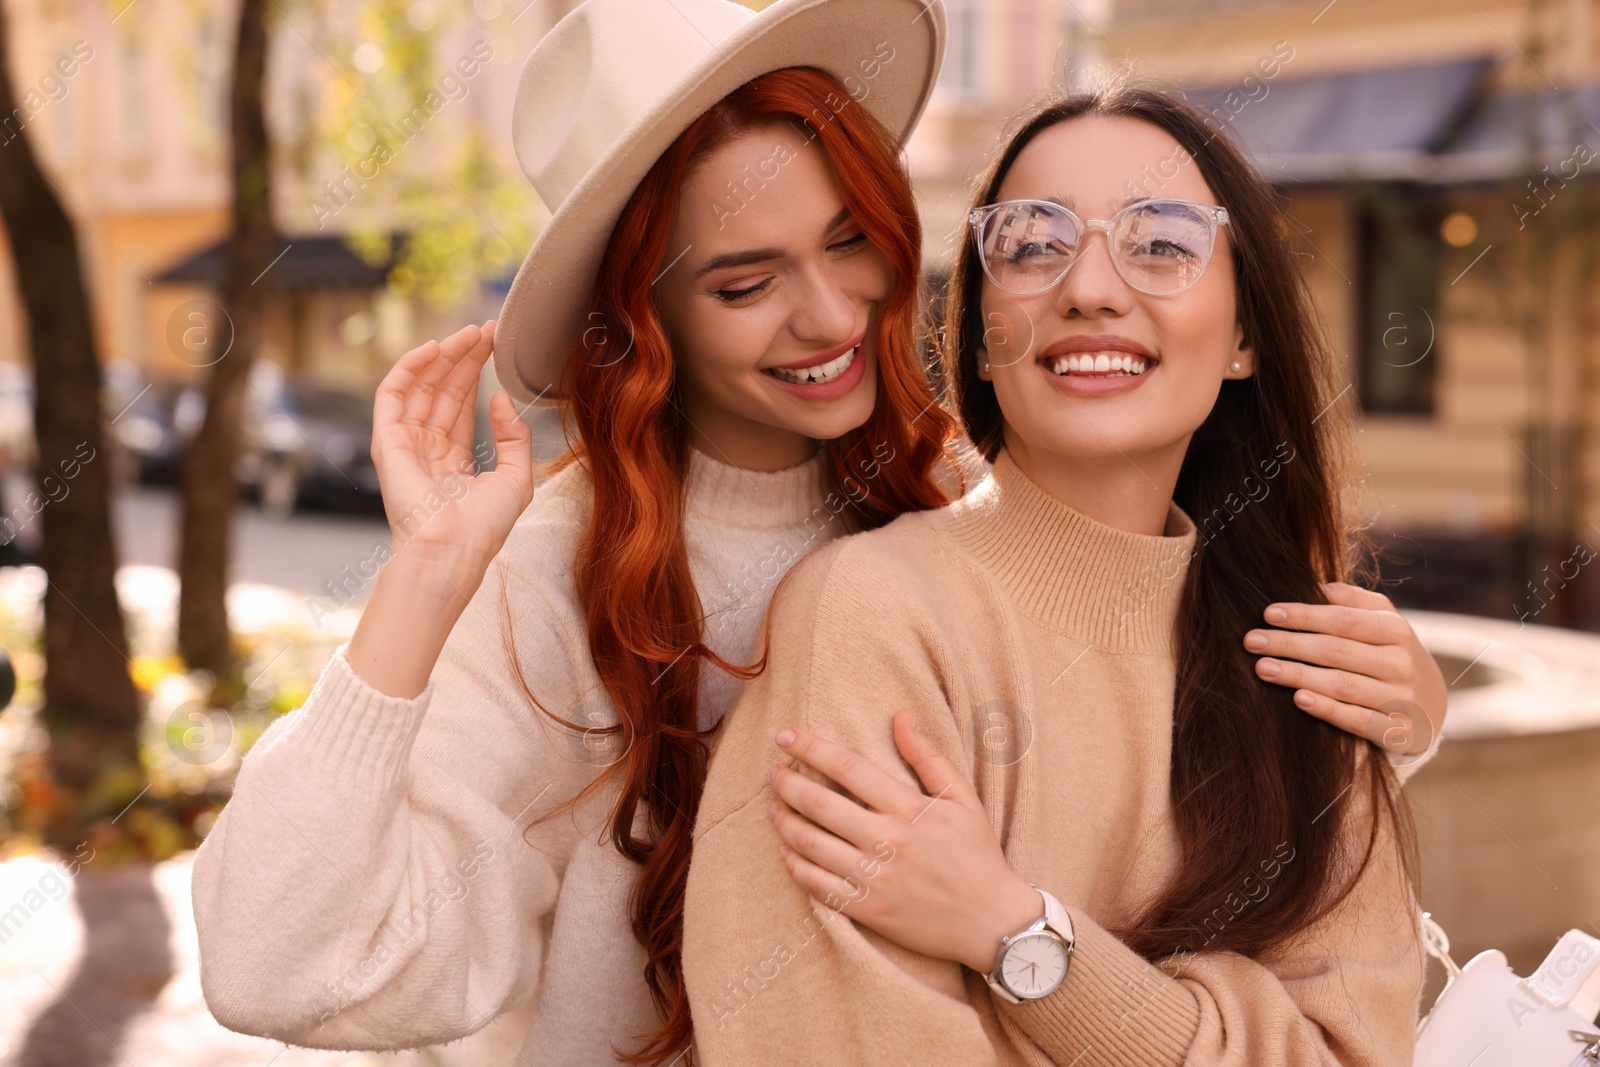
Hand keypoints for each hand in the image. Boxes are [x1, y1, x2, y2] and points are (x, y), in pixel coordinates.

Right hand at [370, 320, 533, 581]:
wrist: (452, 549)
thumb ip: (515, 438)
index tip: (496, 346)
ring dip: (444, 357)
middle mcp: (425, 451)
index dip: (477, 374)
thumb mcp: (516, 478)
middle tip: (486, 330)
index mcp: (451, 463)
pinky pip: (393, 394)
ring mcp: (404, 445)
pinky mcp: (387, 442)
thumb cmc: (483, 527)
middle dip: (464, 358)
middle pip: (443, 391)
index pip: (461, 406)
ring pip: (421, 387)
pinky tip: (434, 349)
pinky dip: (410, 367)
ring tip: (469, 333)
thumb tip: (502, 398)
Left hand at [767, 709, 1041, 973]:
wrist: (992, 922)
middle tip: (772, 771)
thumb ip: (928, 757)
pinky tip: (786, 850)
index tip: (786, 736)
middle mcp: (888, 841)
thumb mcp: (962, 799)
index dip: (812, 748)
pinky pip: (818, 885)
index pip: (849, 768)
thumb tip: (901, 715)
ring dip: (785, 822)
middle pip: (820, 804)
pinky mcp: (868, 910)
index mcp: (910, 809)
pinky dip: (795, 866)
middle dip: (787, 782)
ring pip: (812, 844)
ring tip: (772, 807)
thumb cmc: (977, 854)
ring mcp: (875, 878)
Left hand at [1243, 581, 1446, 756]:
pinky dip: (1328, 710)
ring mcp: (1401, 699)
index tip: (1268, 613)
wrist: (1433, 707)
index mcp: (1396, 631)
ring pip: (1342, 685)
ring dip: (1297, 675)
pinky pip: (1358, 720)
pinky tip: (1298, 699)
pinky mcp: (1397, 732)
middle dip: (1290, 644)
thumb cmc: (1392, 655)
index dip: (1304, 615)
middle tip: (1251, 641)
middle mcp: (1400, 664)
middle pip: (1336, 651)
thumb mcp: (1385, 623)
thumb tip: (1318, 586)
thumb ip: (1356, 601)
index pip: (1343, 620)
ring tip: (1262, 668)